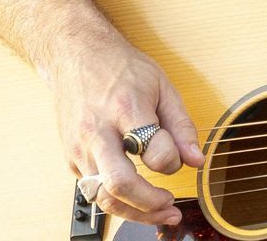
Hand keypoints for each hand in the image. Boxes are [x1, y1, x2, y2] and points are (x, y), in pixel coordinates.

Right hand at [48, 34, 204, 226]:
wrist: (75, 53)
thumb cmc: (119, 67)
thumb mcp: (161, 85)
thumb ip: (181, 125)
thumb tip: (196, 160)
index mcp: (125, 108)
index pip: (154, 151)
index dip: (172, 160)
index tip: (177, 155)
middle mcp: (97, 131)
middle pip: (120, 184)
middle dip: (150, 204)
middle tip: (171, 207)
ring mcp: (79, 147)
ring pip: (103, 197)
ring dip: (134, 212)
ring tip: (158, 211)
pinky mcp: (70, 157)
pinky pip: (94, 189)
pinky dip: (116, 198)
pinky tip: (134, 195)